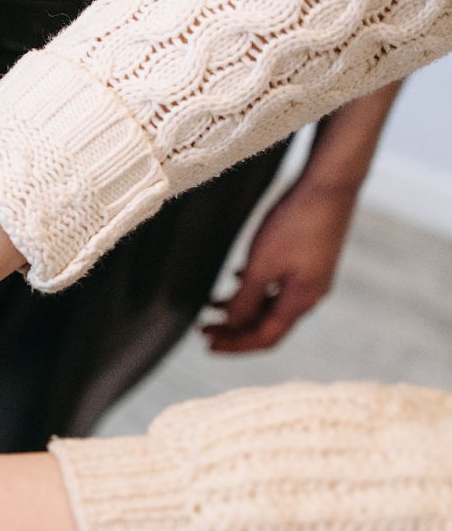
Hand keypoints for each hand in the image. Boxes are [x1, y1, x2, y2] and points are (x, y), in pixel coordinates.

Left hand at [203, 180, 356, 352]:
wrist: (329, 184)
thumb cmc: (296, 224)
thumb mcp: (261, 266)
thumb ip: (245, 300)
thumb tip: (233, 324)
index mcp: (301, 302)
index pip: (266, 338)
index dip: (235, 346)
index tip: (207, 346)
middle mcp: (310, 294)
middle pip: (268, 324)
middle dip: (234, 329)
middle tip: (202, 328)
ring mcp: (312, 277)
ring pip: (271, 303)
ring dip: (241, 307)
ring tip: (211, 305)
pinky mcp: (310, 259)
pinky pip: (278, 284)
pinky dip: (254, 287)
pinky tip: (235, 279)